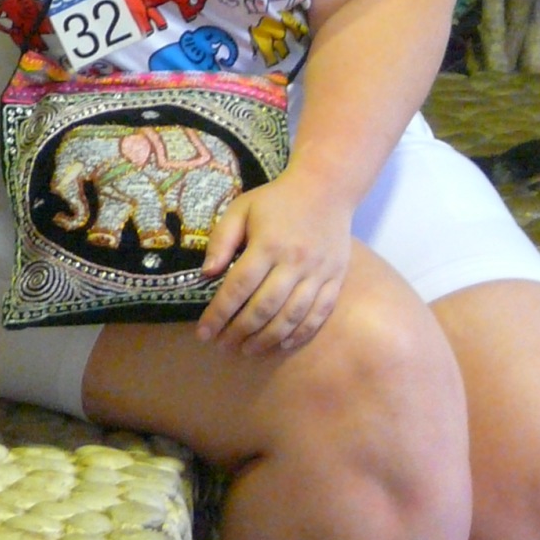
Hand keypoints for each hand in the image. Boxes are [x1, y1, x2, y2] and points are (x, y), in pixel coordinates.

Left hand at [192, 171, 355, 353]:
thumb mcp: (241, 208)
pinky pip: (319, 313)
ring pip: (292, 316)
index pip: (239, 286)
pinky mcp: (335, 279)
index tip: (204, 332)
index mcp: (268, 244)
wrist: (326, 188)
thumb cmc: (277, 199)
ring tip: (247, 350)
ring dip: (268, 339)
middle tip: (223, 346)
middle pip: (264, 307)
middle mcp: (295, 262)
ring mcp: (319, 273)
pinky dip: (301, 333)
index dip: (219, 313)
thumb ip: (222, 239)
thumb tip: (207, 273)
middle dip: (240, 331)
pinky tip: (282, 344)